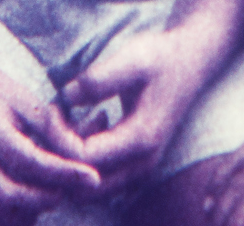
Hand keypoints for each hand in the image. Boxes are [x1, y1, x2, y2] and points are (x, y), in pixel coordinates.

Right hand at [0, 56, 100, 225]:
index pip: (30, 162)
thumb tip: (81, 156)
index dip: (64, 173)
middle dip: (47, 198)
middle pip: (11, 198)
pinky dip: (8, 220)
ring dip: (30, 213)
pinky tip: (26, 206)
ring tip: (50, 193)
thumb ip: (49, 127)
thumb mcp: (22, 97)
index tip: (93, 177)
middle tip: (70, 187)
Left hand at [58, 28, 212, 196]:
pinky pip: (100, 178)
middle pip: (84, 183)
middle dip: (62, 154)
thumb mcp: (132, 58)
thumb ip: (98, 79)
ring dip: (73, 158)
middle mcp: (143, 164)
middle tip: (58, 117)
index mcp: (141, 139)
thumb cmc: (160, 58)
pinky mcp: (137, 165)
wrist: (190, 62)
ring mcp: (141, 168)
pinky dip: (85, 159)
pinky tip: (91, 124)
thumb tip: (65, 98)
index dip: (59, 135)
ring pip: (91, 186)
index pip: (83, 157)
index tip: (53, 106)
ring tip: (74, 118)